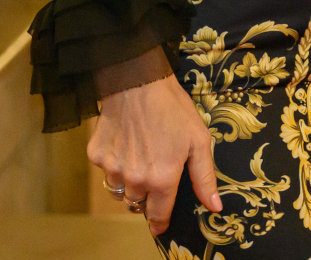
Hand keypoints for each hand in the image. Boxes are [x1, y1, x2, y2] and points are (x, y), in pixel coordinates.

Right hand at [89, 75, 220, 236]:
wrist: (138, 83)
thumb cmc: (174, 110)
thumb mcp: (199, 141)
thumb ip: (204, 177)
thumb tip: (215, 207)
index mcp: (162, 179)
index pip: (158, 214)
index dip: (160, 222)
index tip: (160, 226)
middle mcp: (134, 179)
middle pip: (137, 204)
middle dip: (147, 196)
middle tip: (155, 176)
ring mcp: (112, 168)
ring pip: (120, 191)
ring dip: (130, 183)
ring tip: (142, 158)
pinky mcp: (96, 156)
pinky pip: (106, 171)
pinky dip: (115, 165)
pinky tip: (126, 144)